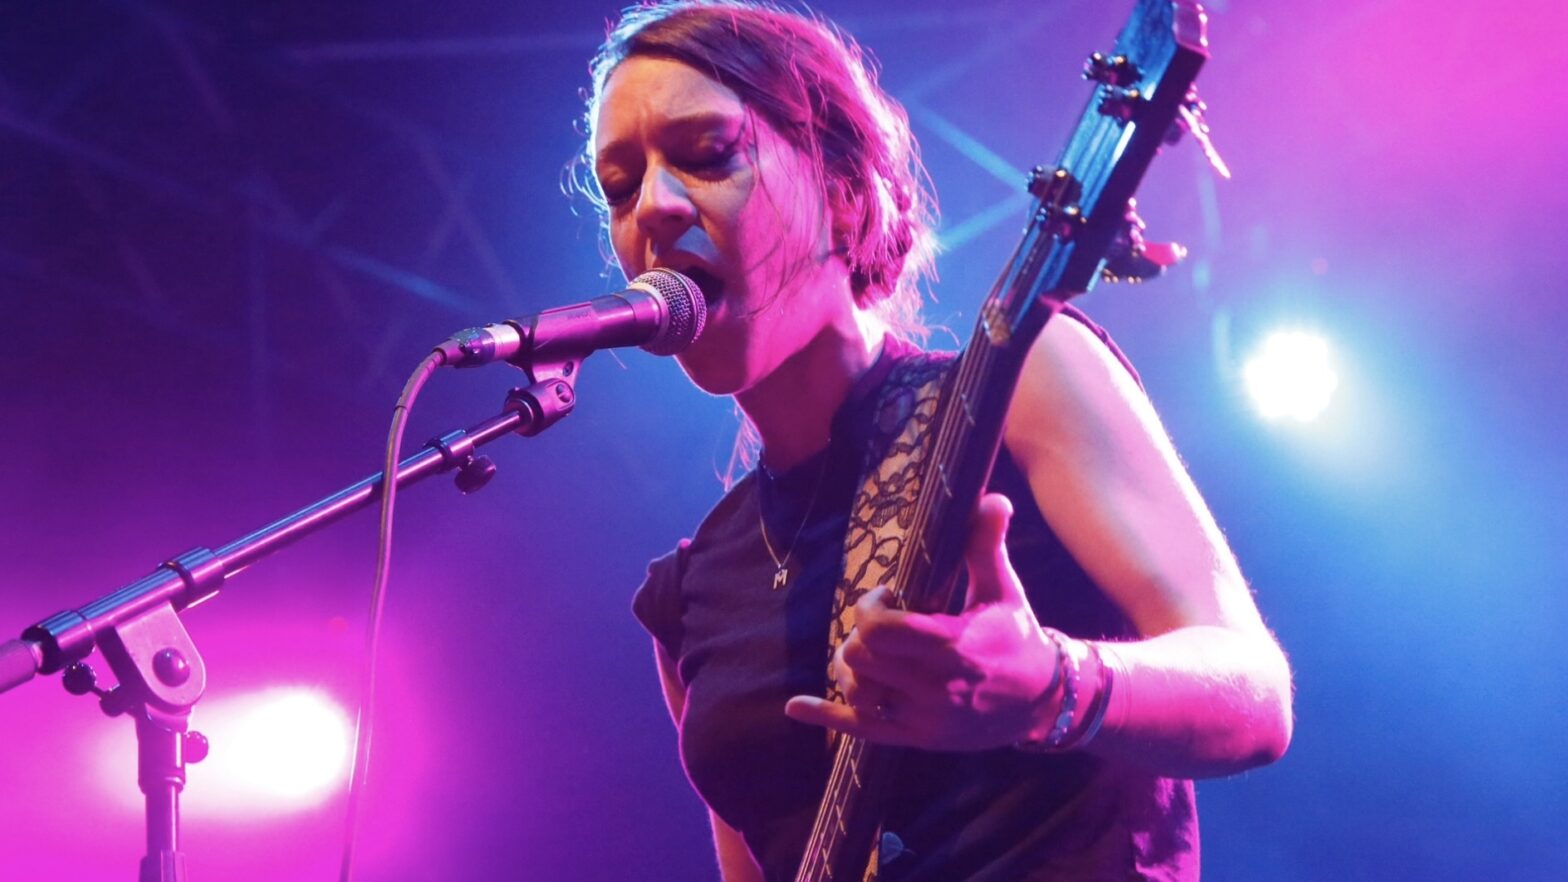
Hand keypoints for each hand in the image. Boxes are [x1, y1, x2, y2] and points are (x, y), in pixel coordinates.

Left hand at [784, 493, 1062, 749]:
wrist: (1044, 700)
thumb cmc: (1018, 637)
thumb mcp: (1003, 589)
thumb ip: (987, 544)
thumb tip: (992, 497)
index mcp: (952, 646)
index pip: (880, 631)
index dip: (870, 608)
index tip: (888, 596)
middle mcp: (934, 686)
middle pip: (860, 658)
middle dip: (860, 633)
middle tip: (881, 624)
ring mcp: (924, 717)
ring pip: (857, 691)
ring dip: (851, 667)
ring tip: (870, 654)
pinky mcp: (918, 738)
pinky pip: (862, 731)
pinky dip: (826, 716)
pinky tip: (796, 707)